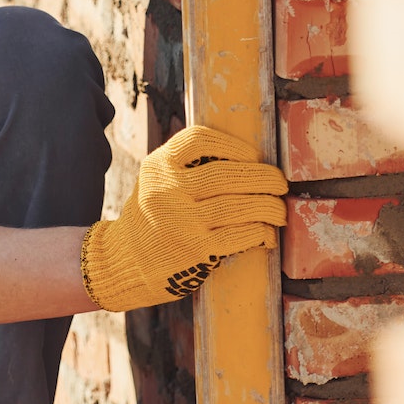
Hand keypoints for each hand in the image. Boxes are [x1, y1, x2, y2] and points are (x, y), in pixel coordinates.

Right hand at [79, 125, 287, 312]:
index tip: (253, 155)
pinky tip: (266, 232)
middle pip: (228, 174)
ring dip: (269, 206)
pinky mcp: (196, 250)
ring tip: (280, 209)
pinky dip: (260, 231)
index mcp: (158, 166)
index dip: (233, 145)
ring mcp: (182, 221)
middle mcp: (167, 190)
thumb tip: (244, 158)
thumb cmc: (150, 218)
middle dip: (264, 177)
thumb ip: (185, 167)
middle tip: (280, 183)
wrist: (123, 263)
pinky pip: (240, 235)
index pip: (200, 140)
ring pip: (239, 205)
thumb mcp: (155, 181)